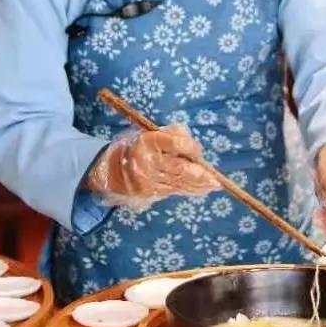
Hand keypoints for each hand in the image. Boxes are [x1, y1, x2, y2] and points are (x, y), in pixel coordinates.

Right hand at [87, 125, 220, 209]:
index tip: (198, 150)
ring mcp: (147, 180)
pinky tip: (201, 190)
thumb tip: (192, 145)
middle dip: (199, 174)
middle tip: (215, 179)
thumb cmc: (136, 147)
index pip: (174, 143)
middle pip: (178, 168)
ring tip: (213, 185)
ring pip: (177, 182)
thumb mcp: (149, 134)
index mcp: (146, 141)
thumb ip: (171, 135)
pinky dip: (188, 190)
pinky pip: (172, 190)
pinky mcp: (148, 192)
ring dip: (197, 185)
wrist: (109, 169)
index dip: (190, 147)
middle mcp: (147, 162)